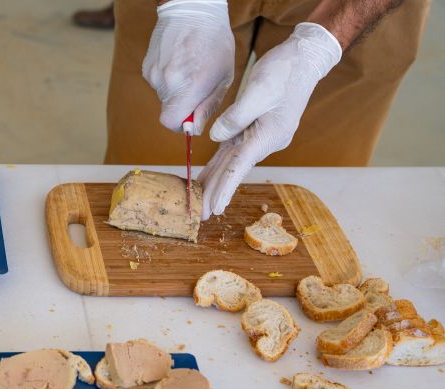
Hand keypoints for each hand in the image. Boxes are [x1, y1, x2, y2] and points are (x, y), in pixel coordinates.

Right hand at [142, 0, 234, 134]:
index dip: (180, 124)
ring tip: (188, 68)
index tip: (190, 117)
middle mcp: (167, 82)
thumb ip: (208, 106)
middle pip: (167, 110)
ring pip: (163, 95)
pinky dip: (166, 78)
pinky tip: (178, 61)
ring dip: (174, 90)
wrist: (193, 9)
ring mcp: (154, 73)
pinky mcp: (147, 66)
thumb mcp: (223, 76)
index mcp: (188, 87)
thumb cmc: (215, 42)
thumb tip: (194, 129)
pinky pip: (157, 82)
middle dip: (181, 105)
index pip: (170, 122)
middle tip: (196, 86)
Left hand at [199, 23, 341, 218]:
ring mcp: (259, 136)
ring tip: (199, 202)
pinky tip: (206, 178)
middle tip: (201, 215)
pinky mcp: (252, 128)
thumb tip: (216, 138)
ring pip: (231, 163)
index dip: (225, 188)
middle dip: (216, 193)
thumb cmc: (284, 72)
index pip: (240, 166)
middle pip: (234, 170)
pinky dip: (219, 165)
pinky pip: (231, 151)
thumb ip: (236, 117)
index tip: (215, 208)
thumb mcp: (258, 90)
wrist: (303, 59)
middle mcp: (265, 141)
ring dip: (215, 182)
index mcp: (268, 135)